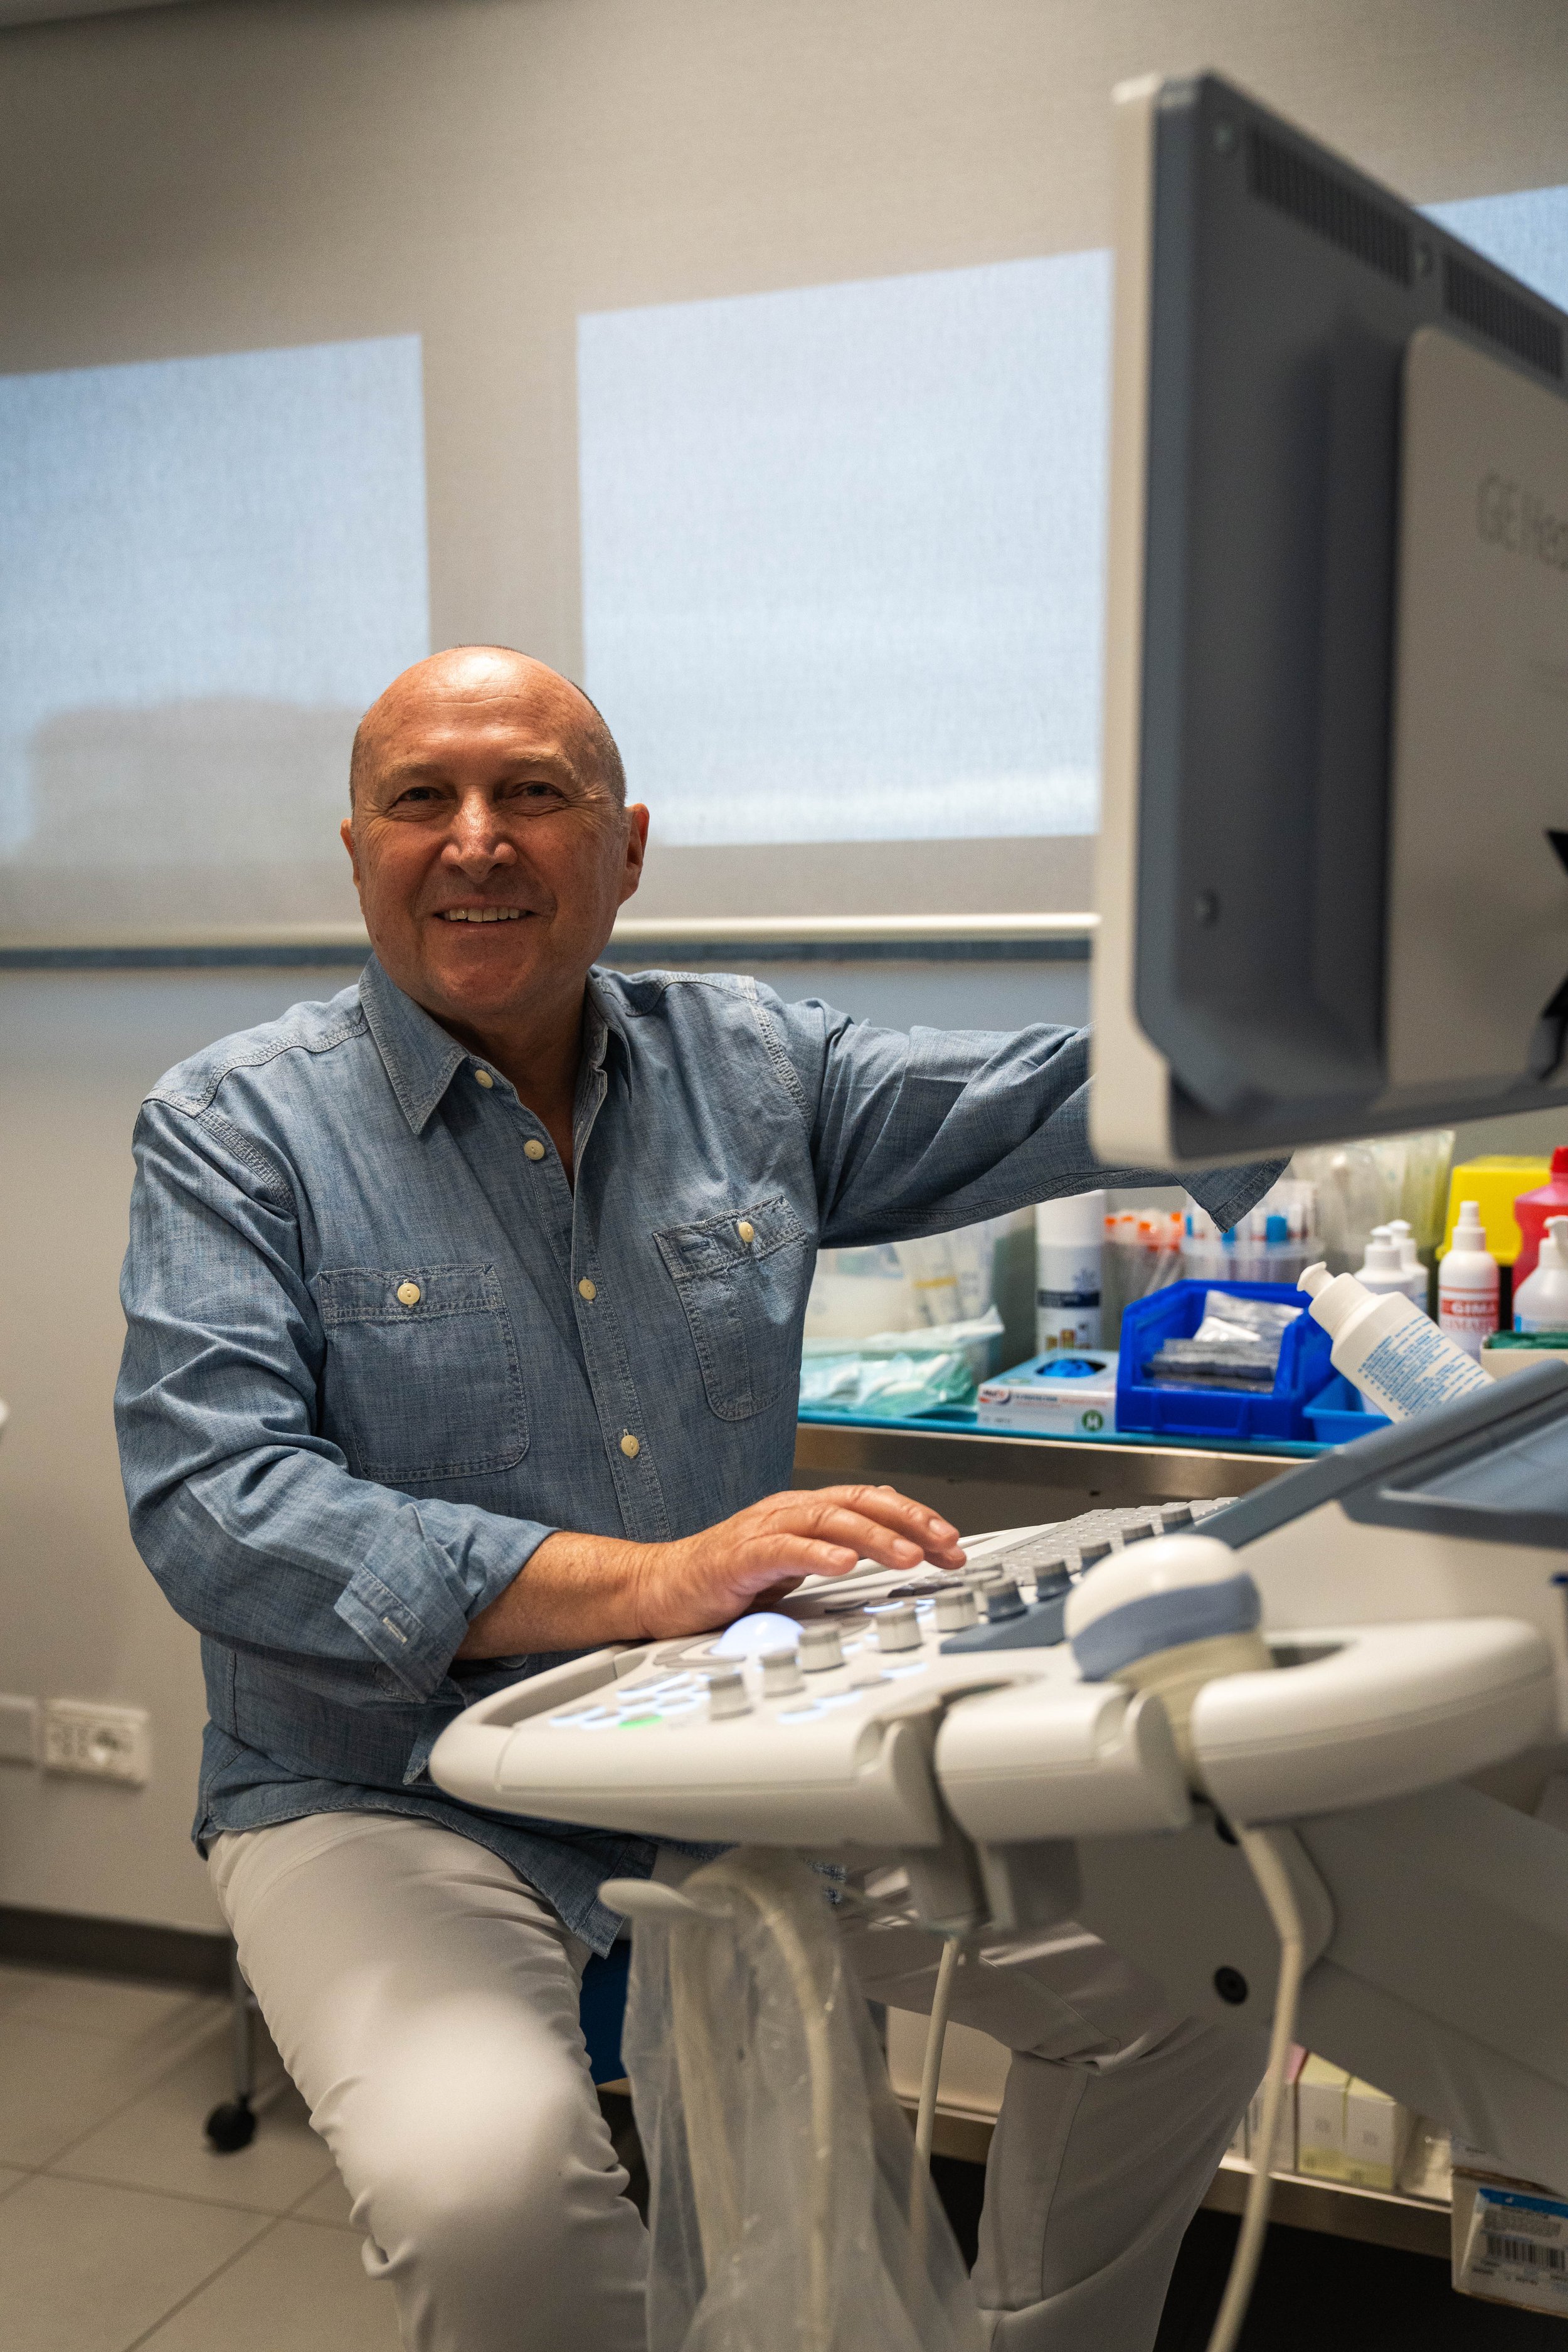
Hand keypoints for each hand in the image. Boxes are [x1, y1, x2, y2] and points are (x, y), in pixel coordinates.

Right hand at [630, 1484, 964, 1639]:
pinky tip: (844, 1564)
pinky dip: (816, 1553)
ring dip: (874, 1536)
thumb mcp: (794, 1567)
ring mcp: (762, 1530)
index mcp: (804, 1514)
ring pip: (828, 1519)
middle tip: (946, 1545)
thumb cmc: (725, 1580)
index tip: (951, 1543)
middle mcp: (788, 1512)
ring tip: (908, 1555)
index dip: (915, 1518)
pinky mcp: (738, 1557)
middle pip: (858, 1502)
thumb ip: (833, 1556)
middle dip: (909, 1522)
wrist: (659, 1588)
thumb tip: (892, 1559)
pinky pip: (782, 1549)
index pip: (870, 1502)